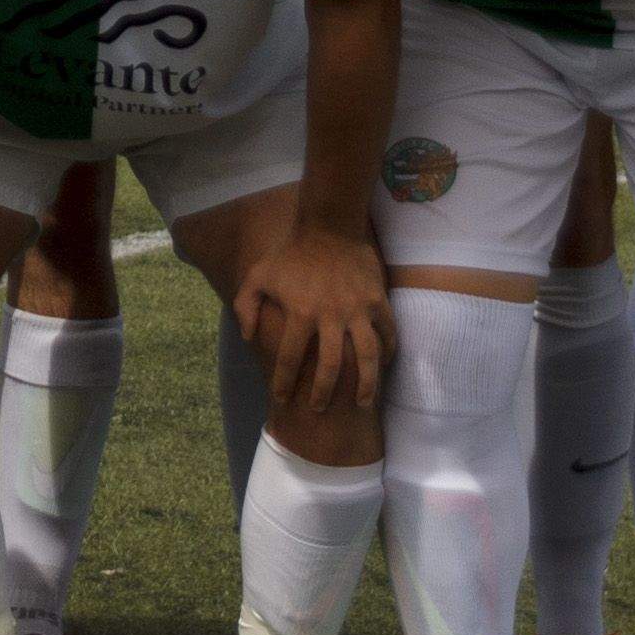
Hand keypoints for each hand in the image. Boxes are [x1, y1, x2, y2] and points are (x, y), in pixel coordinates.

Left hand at [233, 224, 391, 415]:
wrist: (328, 225)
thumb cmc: (290, 252)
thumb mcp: (257, 276)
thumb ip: (245, 306)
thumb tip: (247, 337)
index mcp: (299, 313)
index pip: (289, 359)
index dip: (284, 382)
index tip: (281, 398)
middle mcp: (329, 316)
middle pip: (329, 367)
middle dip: (323, 393)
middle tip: (319, 409)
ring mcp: (357, 309)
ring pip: (366, 357)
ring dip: (365, 383)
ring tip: (362, 402)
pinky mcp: (377, 300)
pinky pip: (388, 332)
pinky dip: (389, 351)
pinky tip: (385, 365)